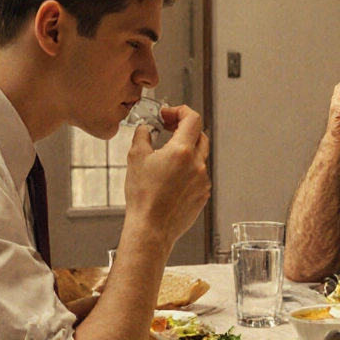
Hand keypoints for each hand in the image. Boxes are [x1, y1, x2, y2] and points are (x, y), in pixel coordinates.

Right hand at [124, 104, 211, 246]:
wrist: (151, 228)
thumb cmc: (143, 197)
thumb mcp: (135, 158)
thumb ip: (143, 135)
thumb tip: (146, 127)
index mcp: (182, 151)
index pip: (192, 119)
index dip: (180, 111)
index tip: (168, 114)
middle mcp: (198, 164)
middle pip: (200, 135)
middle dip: (185, 129)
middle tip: (168, 129)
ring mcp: (203, 179)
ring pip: (200, 155)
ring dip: (187, 150)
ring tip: (166, 157)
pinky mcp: (204, 193)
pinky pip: (200, 174)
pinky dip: (189, 169)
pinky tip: (172, 177)